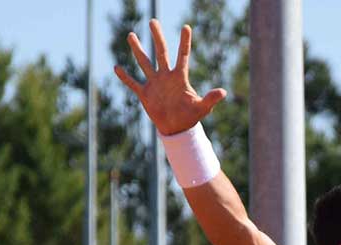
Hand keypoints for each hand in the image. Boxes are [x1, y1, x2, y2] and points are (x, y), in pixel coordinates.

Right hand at [112, 20, 226, 135]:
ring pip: (144, 63)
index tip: (186, 27)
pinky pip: (133, 84)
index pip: (183, 55)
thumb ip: (210, 99)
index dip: (185, 42)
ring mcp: (154, 83)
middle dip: (158, 37)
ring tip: (131, 35)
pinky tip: (116, 68)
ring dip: (138, 49)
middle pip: (161, 52)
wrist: (177, 128)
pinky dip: (125, 77)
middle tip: (153, 21)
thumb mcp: (202, 108)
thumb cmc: (191, 117)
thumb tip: (223, 92)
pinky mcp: (145, 94)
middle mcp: (166, 76)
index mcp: (180, 77)